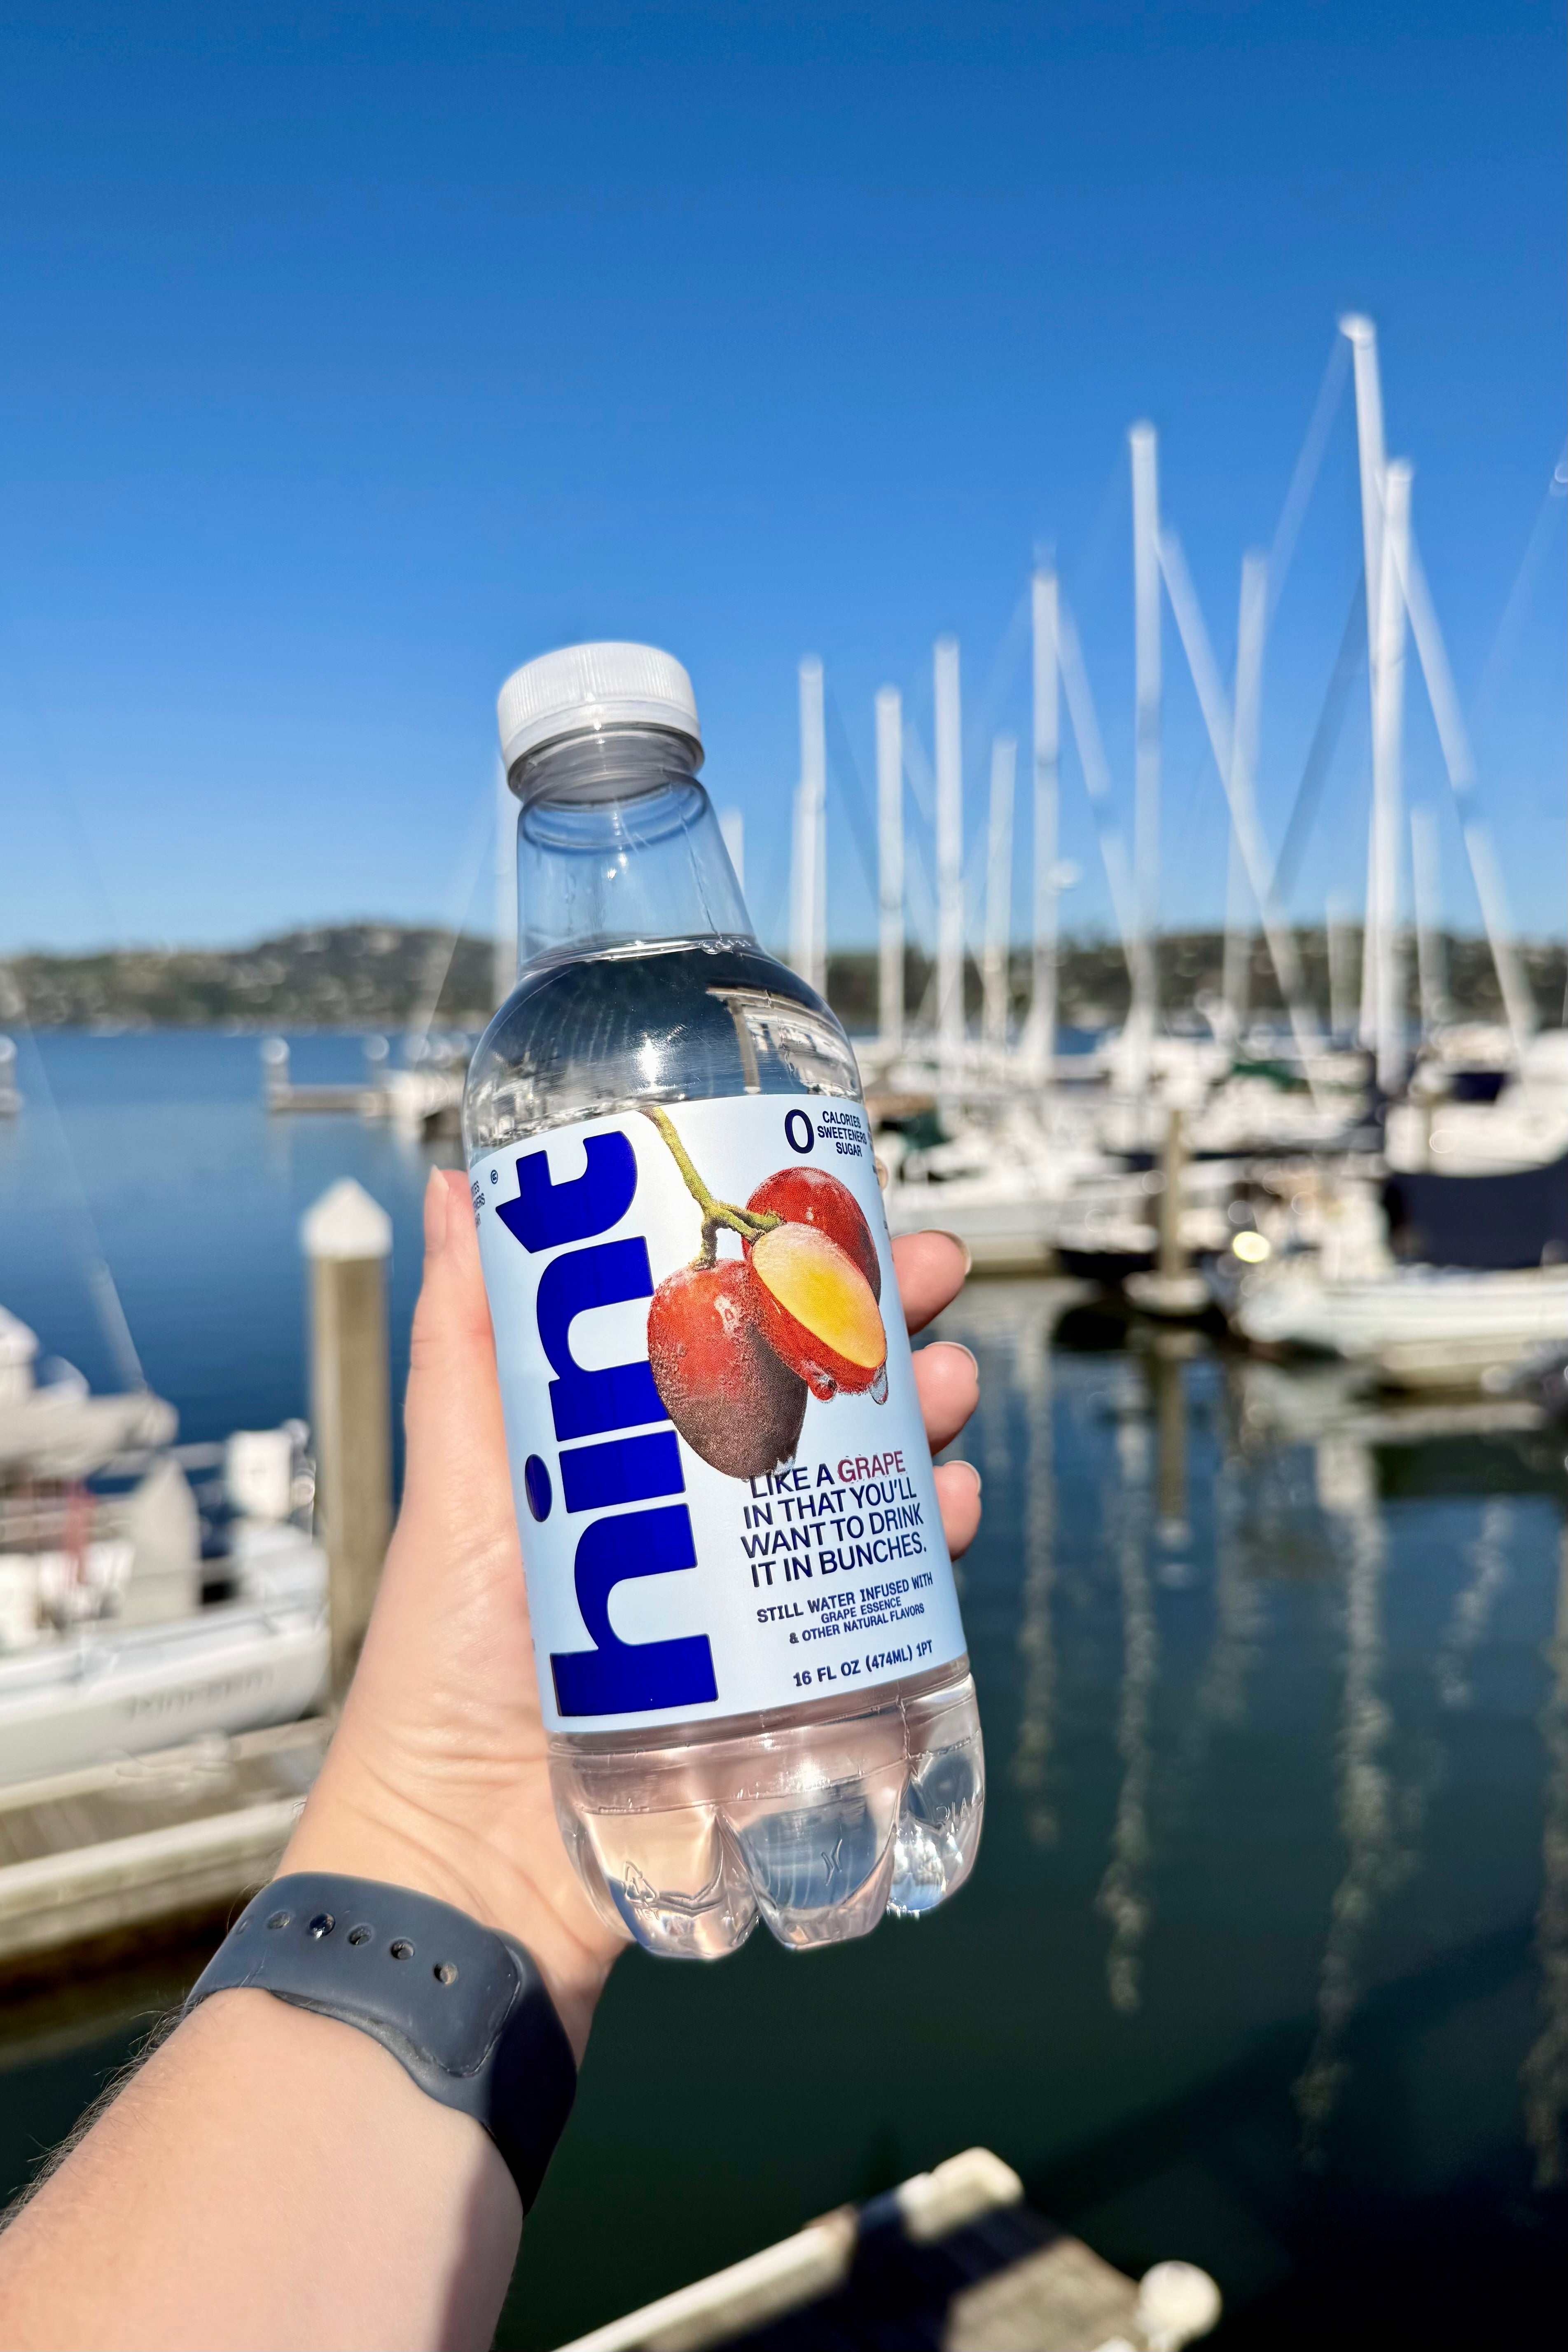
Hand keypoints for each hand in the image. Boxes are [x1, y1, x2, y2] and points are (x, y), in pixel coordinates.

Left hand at [286, 1169, 981, 2056]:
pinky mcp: (799, 1678)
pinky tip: (957, 1507)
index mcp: (629, 1455)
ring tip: (953, 1386)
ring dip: (926, 1423)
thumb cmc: (443, 1674)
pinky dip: (935, 1546)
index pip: (729, 1334)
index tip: (840, 1208)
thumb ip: (462, 1346)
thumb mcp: (459, 1485)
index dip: (793, 1267)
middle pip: (817, 1398)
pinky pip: (887, 1601)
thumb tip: (458, 1185)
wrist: (476, 1863)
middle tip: (934, 1277)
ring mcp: (756, 1599)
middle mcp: (702, 1517)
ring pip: (868, 1486)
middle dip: (886, 1328)